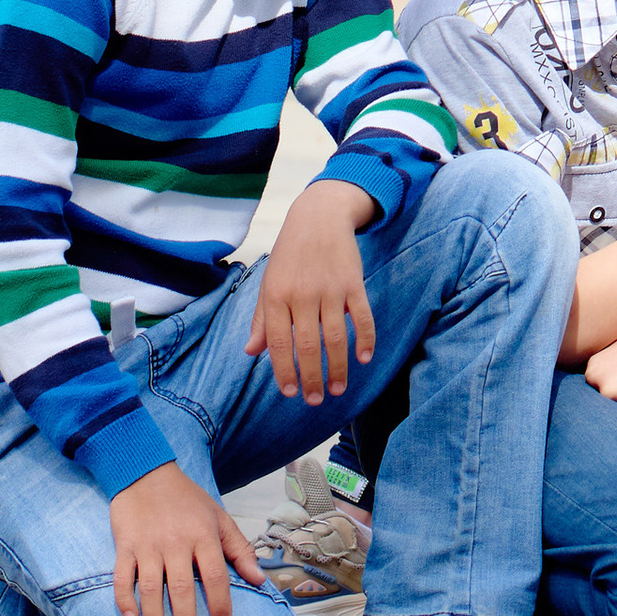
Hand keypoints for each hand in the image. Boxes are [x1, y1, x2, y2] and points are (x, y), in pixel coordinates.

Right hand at [111, 464, 260, 615]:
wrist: (146, 472)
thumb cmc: (187, 499)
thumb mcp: (218, 517)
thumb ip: (239, 549)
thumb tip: (259, 579)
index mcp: (202, 534)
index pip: (214, 574)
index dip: (220, 602)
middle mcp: (175, 541)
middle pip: (182, 587)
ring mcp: (148, 544)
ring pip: (151, 588)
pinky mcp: (125, 545)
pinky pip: (122, 577)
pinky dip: (125, 600)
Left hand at [246, 185, 375, 402]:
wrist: (319, 215)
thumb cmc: (290, 254)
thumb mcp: (268, 282)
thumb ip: (261, 319)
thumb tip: (251, 352)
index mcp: (276, 295)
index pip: (279, 343)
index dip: (284, 371)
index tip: (291, 393)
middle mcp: (302, 293)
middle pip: (308, 346)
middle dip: (312, 378)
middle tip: (315, 400)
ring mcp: (330, 288)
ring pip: (335, 337)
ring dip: (337, 367)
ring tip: (337, 389)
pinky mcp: (353, 283)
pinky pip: (361, 317)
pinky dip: (365, 340)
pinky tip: (363, 359)